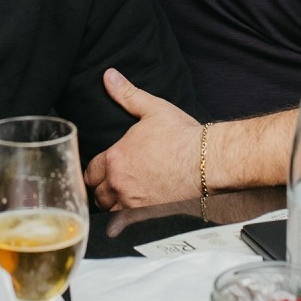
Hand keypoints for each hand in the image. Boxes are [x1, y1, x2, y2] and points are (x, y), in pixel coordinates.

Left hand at [83, 68, 200, 209]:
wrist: (208, 163)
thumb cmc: (184, 137)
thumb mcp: (153, 110)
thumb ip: (127, 94)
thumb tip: (109, 76)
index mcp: (116, 158)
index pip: (91, 170)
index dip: (96, 170)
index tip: (103, 171)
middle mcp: (119, 183)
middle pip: (98, 192)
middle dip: (103, 188)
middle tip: (112, 185)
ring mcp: (132, 202)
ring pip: (109, 210)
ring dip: (112, 205)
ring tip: (121, 198)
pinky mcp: (147, 216)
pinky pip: (123, 224)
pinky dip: (122, 222)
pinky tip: (126, 221)